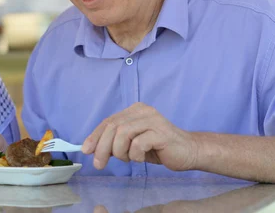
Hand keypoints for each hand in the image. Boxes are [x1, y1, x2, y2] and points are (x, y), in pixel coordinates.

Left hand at [82, 103, 197, 171]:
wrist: (189, 152)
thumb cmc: (158, 148)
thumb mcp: (132, 143)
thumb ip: (115, 141)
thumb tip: (92, 148)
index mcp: (134, 110)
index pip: (108, 121)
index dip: (95, 136)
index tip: (86, 150)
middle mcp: (142, 111)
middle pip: (113, 127)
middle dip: (102, 147)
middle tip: (99, 164)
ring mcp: (152, 120)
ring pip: (122, 134)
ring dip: (120, 152)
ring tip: (128, 159)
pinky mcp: (161, 133)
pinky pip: (138, 144)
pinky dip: (135, 155)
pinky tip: (141, 158)